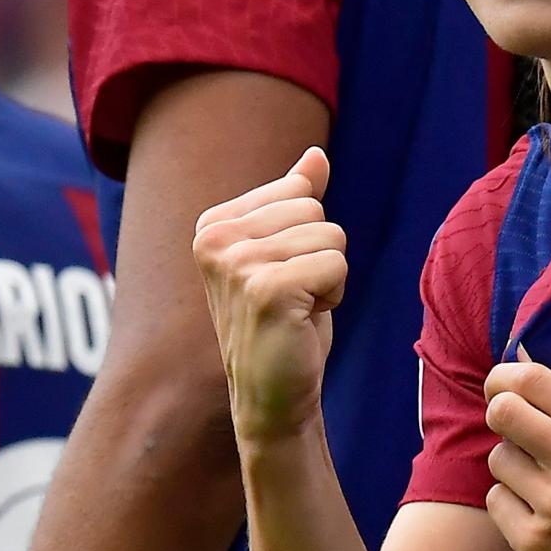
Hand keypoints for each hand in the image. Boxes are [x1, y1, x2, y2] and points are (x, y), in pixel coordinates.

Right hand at [192, 148, 346, 446]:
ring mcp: (236, 264)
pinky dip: (333, 294)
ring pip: (330, 236)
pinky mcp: (266, 289)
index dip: (308, 235)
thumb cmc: (284, 321)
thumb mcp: (288, 253)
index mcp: (213, 223)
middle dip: (321, 254)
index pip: (299, 191)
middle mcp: (215, 239)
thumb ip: (295, 201)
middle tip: (294, 296)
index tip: (283, 274)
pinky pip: (336, 264)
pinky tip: (304, 319)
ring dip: (328, 276)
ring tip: (298, 308)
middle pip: (315, 209)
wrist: (274, 394)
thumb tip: (316, 156)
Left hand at [480, 360, 550, 550]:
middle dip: (501, 418)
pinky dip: (512, 506)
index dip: (504, 379)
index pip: (531, 380)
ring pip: (497, 459)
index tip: (501, 388)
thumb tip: (514, 364)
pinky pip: (496, 500)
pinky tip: (540, 517)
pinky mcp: (535, 543)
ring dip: (512, 469)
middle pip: (503, 412)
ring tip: (543, 486)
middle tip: (515, 433)